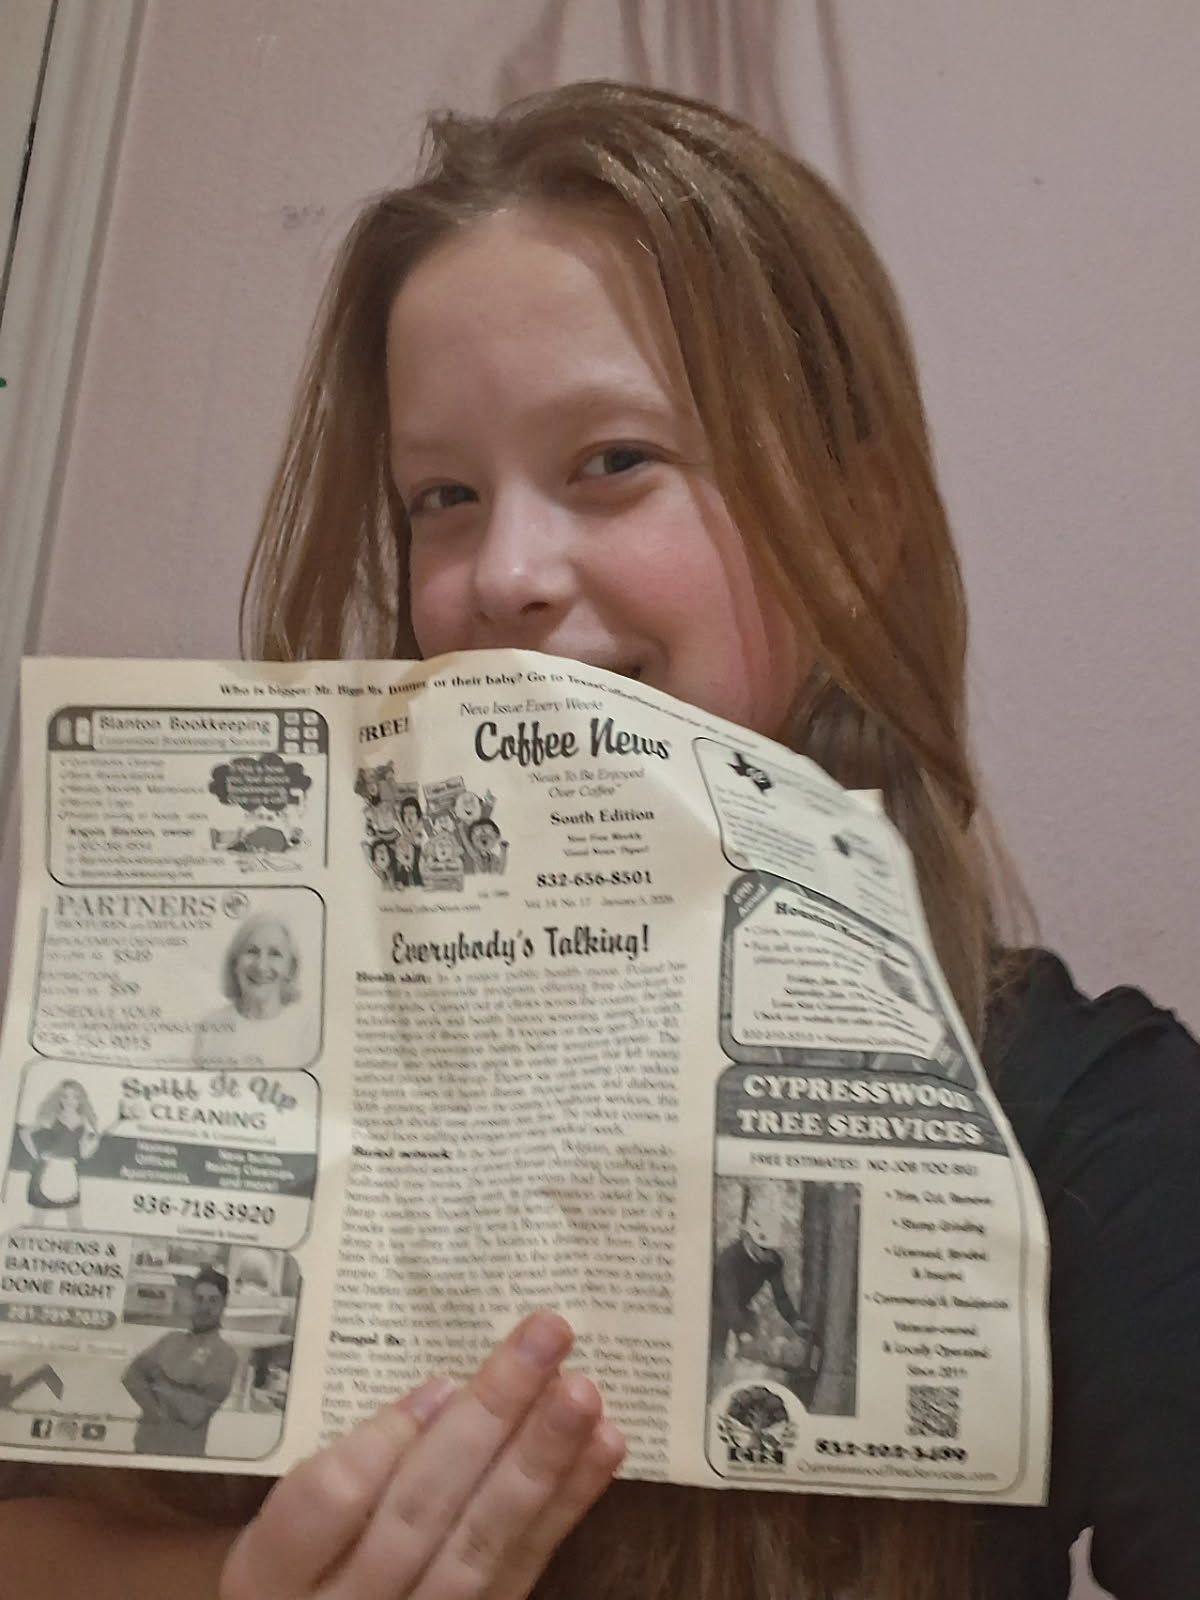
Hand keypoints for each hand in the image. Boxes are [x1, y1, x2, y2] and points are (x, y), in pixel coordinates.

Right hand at [220, 1312, 623, 1599]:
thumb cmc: (300, 1574)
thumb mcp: (282, 1534)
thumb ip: (334, 1474)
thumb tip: (435, 1398)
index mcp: (272, 1573)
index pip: (324, 1503)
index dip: (383, 1441)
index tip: (441, 1381)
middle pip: (418, 1514)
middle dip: (489, 1419)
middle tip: (546, 1335)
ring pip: (480, 1548)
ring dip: (541, 1460)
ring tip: (583, 1389)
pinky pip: (523, 1572)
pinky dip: (566, 1507)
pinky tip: (602, 1447)